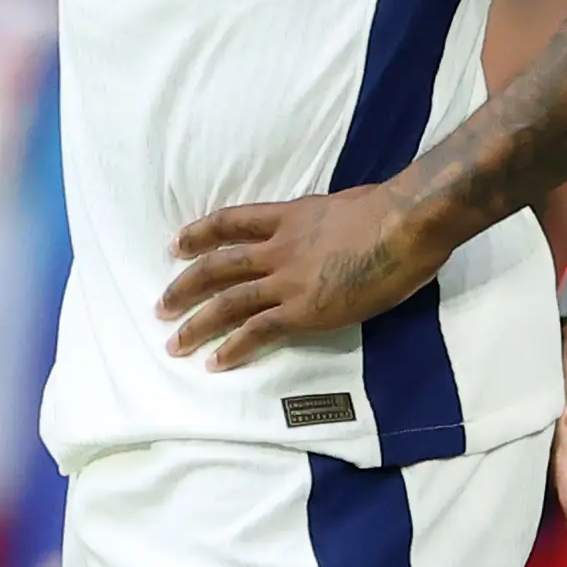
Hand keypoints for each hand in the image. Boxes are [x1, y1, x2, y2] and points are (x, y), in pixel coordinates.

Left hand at [159, 187, 439, 368]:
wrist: (405, 224)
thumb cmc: (391, 210)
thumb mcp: (346, 205)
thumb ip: (326, 222)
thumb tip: (330, 232)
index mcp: (291, 216)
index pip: (233, 222)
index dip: (201, 233)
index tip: (176, 245)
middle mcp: (279, 248)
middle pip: (218, 266)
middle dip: (185, 287)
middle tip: (161, 307)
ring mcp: (288, 279)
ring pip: (228, 302)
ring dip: (197, 324)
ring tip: (174, 343)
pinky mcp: (303, 310)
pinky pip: (258, 331)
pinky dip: (234, 347)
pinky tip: (216, 362)